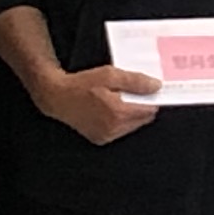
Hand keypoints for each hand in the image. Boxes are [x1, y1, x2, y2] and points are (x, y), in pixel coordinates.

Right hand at [39, 61, 161, 142]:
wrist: (58, 97)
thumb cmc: (81, 84)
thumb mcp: (110, 75)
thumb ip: (135, 81)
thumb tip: (155, 86)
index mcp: (118, 113)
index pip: (149, 110)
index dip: (151, 98)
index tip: (150, 90)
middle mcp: (114, 128)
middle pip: (143, 119)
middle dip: (141, 105)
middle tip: (130, 92)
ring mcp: (107, 136)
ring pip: (132, 126)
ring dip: (131, 114)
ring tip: (117, 99)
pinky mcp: (100, 139)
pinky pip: (120, 131)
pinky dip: (120, 121)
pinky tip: (109, 108)